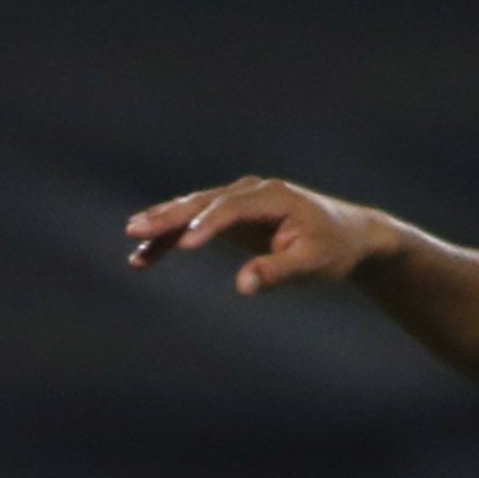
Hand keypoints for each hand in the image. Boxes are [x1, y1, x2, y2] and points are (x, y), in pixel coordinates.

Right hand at [123, 176, 394, 296]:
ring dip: (162, 224)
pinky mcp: (231, 215)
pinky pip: (195, 223)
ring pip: (193, 208)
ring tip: (131, 237)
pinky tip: (144, 256)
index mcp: (273, 197)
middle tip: (135, 229)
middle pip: (203, 201)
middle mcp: (252, 191)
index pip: (231, 208)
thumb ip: (278, 272)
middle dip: (169, 217)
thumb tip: (242, 286)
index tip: (185, 245)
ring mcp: (239, 200)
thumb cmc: (333, 250)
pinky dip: (171, 238)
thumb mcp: (312, 265)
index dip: (207, 225)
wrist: (347, 235)